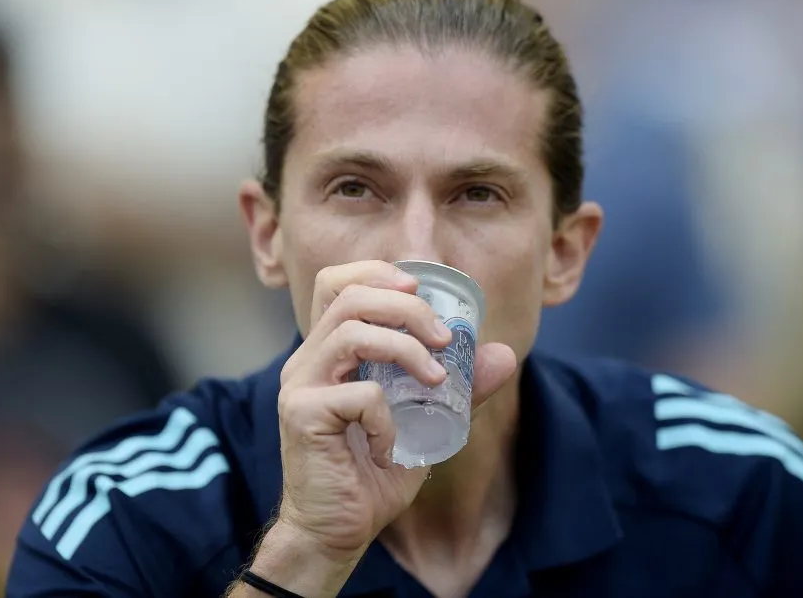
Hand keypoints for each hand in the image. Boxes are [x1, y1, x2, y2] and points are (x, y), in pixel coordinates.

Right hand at [274, 260, 516, 555]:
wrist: (338, 531)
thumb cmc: (374, 473)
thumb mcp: (427, 422)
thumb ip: (460, 389)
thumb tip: (503, 355)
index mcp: (328, 351)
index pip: (337, 283)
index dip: (377, 272)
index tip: (420, 293)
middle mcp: (308, 360)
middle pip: (348, 295)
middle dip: (408, 309)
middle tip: (444, 340)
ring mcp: (299, 385)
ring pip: (351, 332)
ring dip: (406, 350)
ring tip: (436, 380)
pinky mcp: (300, 415)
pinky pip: (358, 393)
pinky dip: (387, 416)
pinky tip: (389, 446)